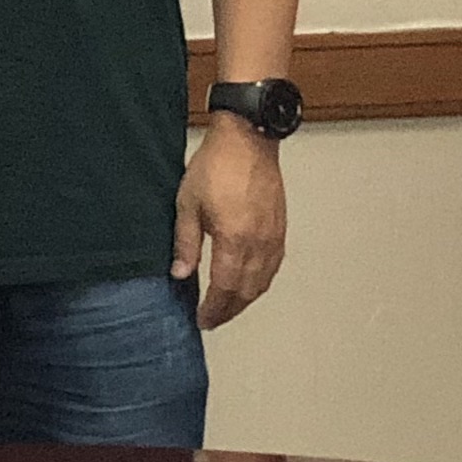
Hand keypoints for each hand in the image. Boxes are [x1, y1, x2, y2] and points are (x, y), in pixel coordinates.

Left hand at [174, 119, 287, 328]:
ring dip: (245, 300)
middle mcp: (259, 245)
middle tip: (212, 318)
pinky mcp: (280, 230)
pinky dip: (260, 282)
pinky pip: (272, 267)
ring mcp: (273, 239)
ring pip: (262, 283)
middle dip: (229, 310)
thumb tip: (180, 274)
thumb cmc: (215, 167)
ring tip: (227, 306)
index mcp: (234, 241)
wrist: (248, 141)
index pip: (224, 289)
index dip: (214, 308)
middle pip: (246, 292)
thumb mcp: (187, 203)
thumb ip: (185, 242)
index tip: (202, 319)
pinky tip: (248, 283)